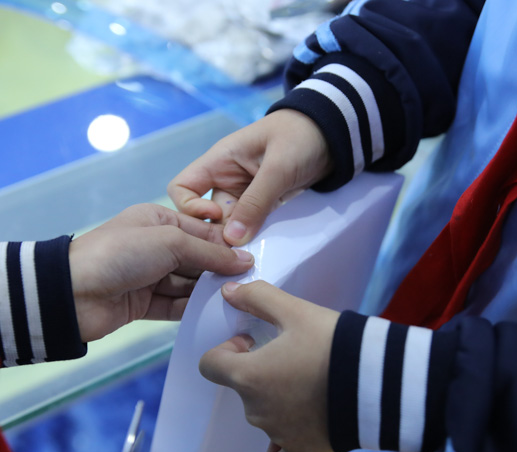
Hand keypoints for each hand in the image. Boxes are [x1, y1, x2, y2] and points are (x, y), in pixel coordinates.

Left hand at [69, 204, 253, 341]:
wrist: (71, 293)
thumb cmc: (117, 254)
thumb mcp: (169, 242)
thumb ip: (209, 252)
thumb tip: (244, 261)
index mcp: (157, 221)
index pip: (202, 232)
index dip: (226, 245)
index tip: (254, 258)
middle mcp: (154, 246)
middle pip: (198, 259)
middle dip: (220, 271)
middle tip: (251, 283)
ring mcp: (149, 277)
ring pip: (189, 285)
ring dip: (209, 293)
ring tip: (238, 301)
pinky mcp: (144, 304)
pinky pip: (176, 307)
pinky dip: (194, 311)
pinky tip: (216, 316)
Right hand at [169, 109, 332, 245]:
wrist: (334, 134)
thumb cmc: (301, 137)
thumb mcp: (278, 167)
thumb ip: (256, 202)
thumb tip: (231, 240)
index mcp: (219, 162)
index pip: (181, 189)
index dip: (191, 208)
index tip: (217, 217)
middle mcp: (225, 181)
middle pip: (206, 216)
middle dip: (219, 234)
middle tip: (240, 249)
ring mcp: (244, 195)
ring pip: (229, 226)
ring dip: (239, 240)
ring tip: (253, 253)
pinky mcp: (263, 206)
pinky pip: (250, 226)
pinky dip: (255, 237)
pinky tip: (264, 248)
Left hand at [199, 280, 338, 451]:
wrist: (379, 382)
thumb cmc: (334, 344)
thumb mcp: (296, 311)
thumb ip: (258, 298)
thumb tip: (228, 291)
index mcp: (248, 377)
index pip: (210, 365)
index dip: (227, 351)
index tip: (253, 342)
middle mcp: (256, 410)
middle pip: (241, 390)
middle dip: (258, 373)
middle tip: (291, 356)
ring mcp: (278, 435)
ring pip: (262, 419)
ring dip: (275, 401)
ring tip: (309, 382)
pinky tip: (291, 435)